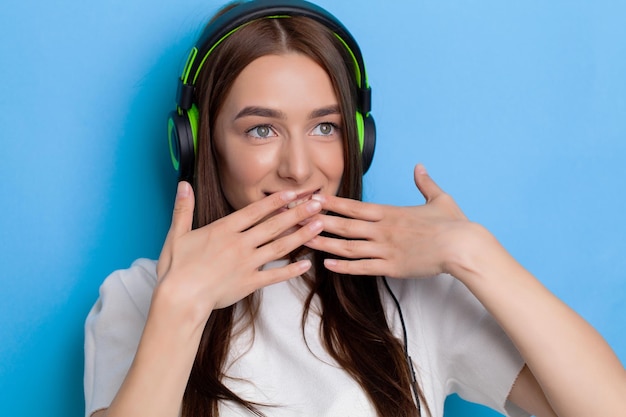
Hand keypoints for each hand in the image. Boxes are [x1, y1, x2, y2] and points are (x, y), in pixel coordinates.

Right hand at [156, 181, 323, 320]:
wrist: (180, 299)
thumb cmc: (176, 268)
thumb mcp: (177, 234)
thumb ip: (184, 208)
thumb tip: (184, 184)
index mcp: (224, 230)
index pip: (255, 211)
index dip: (276, 201)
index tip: (294, 193)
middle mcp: (239, 244)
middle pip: (274, 226)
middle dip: (298, 213)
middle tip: (318, 203)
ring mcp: (246, 264)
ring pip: (279, 247)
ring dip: (301, 236)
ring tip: (319, 226)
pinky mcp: (249, 283)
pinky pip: (275, 276)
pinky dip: (291, 270)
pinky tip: (307, 264)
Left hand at [305, 164, 473, 278]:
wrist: (463, 247)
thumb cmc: (453, 223)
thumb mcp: (439, 197)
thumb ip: (424, 182)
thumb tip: (419, 167)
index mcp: (390, 213)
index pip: (353, 206)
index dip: (331, 203)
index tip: (314, 199)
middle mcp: (382, 230)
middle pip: (343, 225)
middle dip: (318, 221)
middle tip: (298, 219)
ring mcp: (385, 249)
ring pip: (347, 247)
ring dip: (324, 243)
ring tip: (303, 241)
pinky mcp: (391, 267)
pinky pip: (362, 268)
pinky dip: (343, 267)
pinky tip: (327, 264)